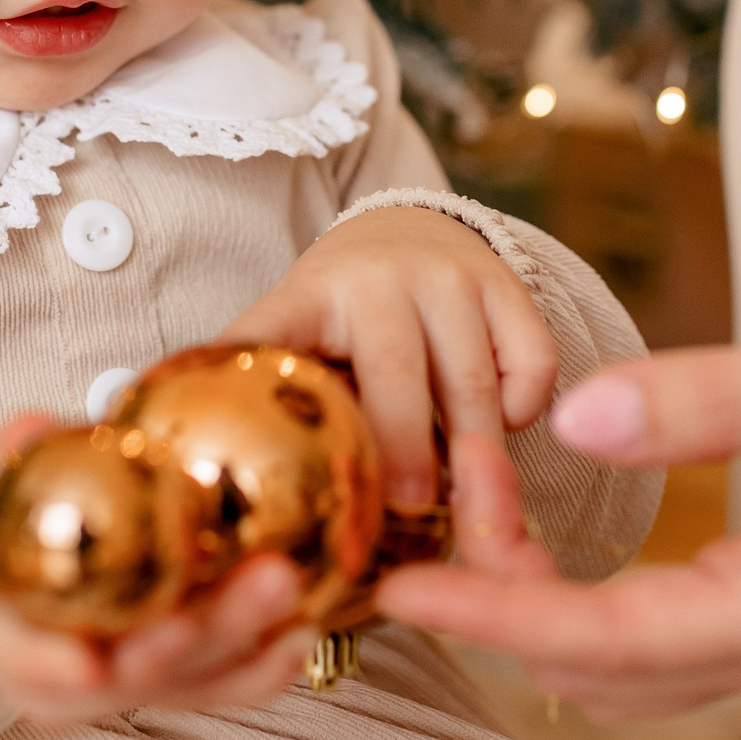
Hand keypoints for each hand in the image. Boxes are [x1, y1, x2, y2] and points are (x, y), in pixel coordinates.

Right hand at [0, 414, 318, 723]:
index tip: (92, 662)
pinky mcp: (174, 674)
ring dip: (250, 644)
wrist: (0, 568)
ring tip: (301, 596)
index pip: (29, 665)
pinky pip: (225, 681)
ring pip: (192, 680)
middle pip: (136, 675)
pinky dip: (268, 661)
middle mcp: (70, 678)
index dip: (56, 667)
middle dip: (202, 636)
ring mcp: (127, 680)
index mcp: (4, 640)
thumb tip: (32, 428)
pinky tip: (310, 625)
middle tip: (266, 581)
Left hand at [220, 206, 555, 505]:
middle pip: (396, 376)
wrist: (409, 230)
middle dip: (405, 452)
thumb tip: (207, 463)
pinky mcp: (510, 286)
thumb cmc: (344, 310)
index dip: (268, 383)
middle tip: (409, 510)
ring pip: (473, 381)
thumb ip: (265, 380)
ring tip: (460, 497)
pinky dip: (522, 410)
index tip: (284, 455)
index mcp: (312, 296)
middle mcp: (385, 278)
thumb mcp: (294, 330)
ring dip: (471, 448)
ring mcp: (454, 277)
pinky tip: (497, 427)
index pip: (280, 336)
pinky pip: (533, 365)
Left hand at [377, 294, 740, 721]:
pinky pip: (649, 626)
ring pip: (619, 657)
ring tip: (465, 497)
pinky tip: (533, 519)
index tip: (405, 583)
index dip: (497, 614)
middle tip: (424, 502)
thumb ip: (715, 400)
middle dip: (494, 602)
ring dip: (529, 598)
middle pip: (598, 664)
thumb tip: (579, 419)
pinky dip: (573, 589)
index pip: (611, 638)